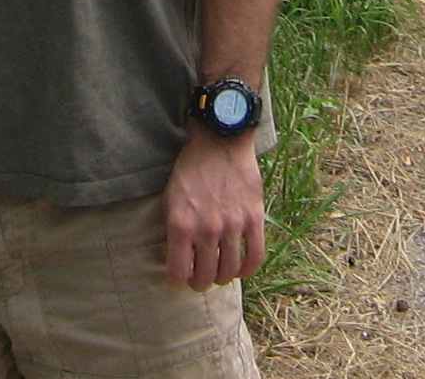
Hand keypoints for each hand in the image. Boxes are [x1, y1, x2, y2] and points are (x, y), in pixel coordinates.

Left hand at [163, 128, 264, 290]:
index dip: (177, 282)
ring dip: (222, 278)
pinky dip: (248, 269)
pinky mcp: (253, 219)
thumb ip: (174, 229)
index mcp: (181, 225)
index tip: (178, 281)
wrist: (219, 141)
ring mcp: (232, 225)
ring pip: (229, 271)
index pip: (178, 273)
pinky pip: (255, 257)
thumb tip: (178, 258)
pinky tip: (241, 269)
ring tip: (218, 274)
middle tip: (199, 280)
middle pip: (205, 277)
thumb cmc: (191, 169)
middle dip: (200, 283)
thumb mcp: (170, 198)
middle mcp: (206, 229)